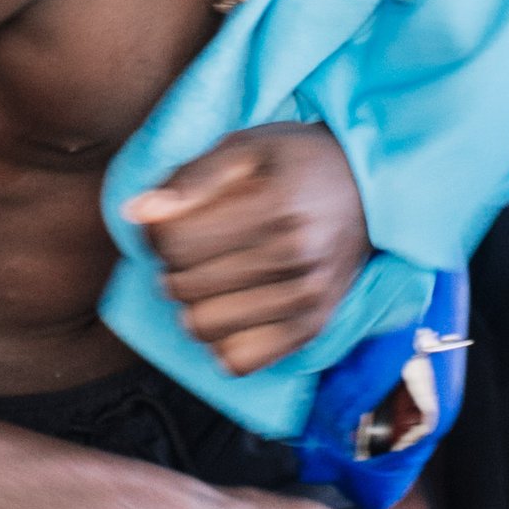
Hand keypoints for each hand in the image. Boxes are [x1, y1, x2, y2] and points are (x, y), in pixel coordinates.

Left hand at [126, 123, 372, 372]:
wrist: (371, 189)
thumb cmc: (298, 163)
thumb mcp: (246, 146)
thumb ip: (190, 177)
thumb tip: (137, 213)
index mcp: (276, 205)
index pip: (174, 242)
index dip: (157, 232)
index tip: (174, 219)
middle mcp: (296, 257)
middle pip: (183, 286)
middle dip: (174, 266)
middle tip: (199, 246)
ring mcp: (307, 299)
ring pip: (201, 327)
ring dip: (195, 303)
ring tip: (216, 275)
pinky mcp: (313, 329)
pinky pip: (237, 361)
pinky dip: (223, 340)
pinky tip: (233, 308)